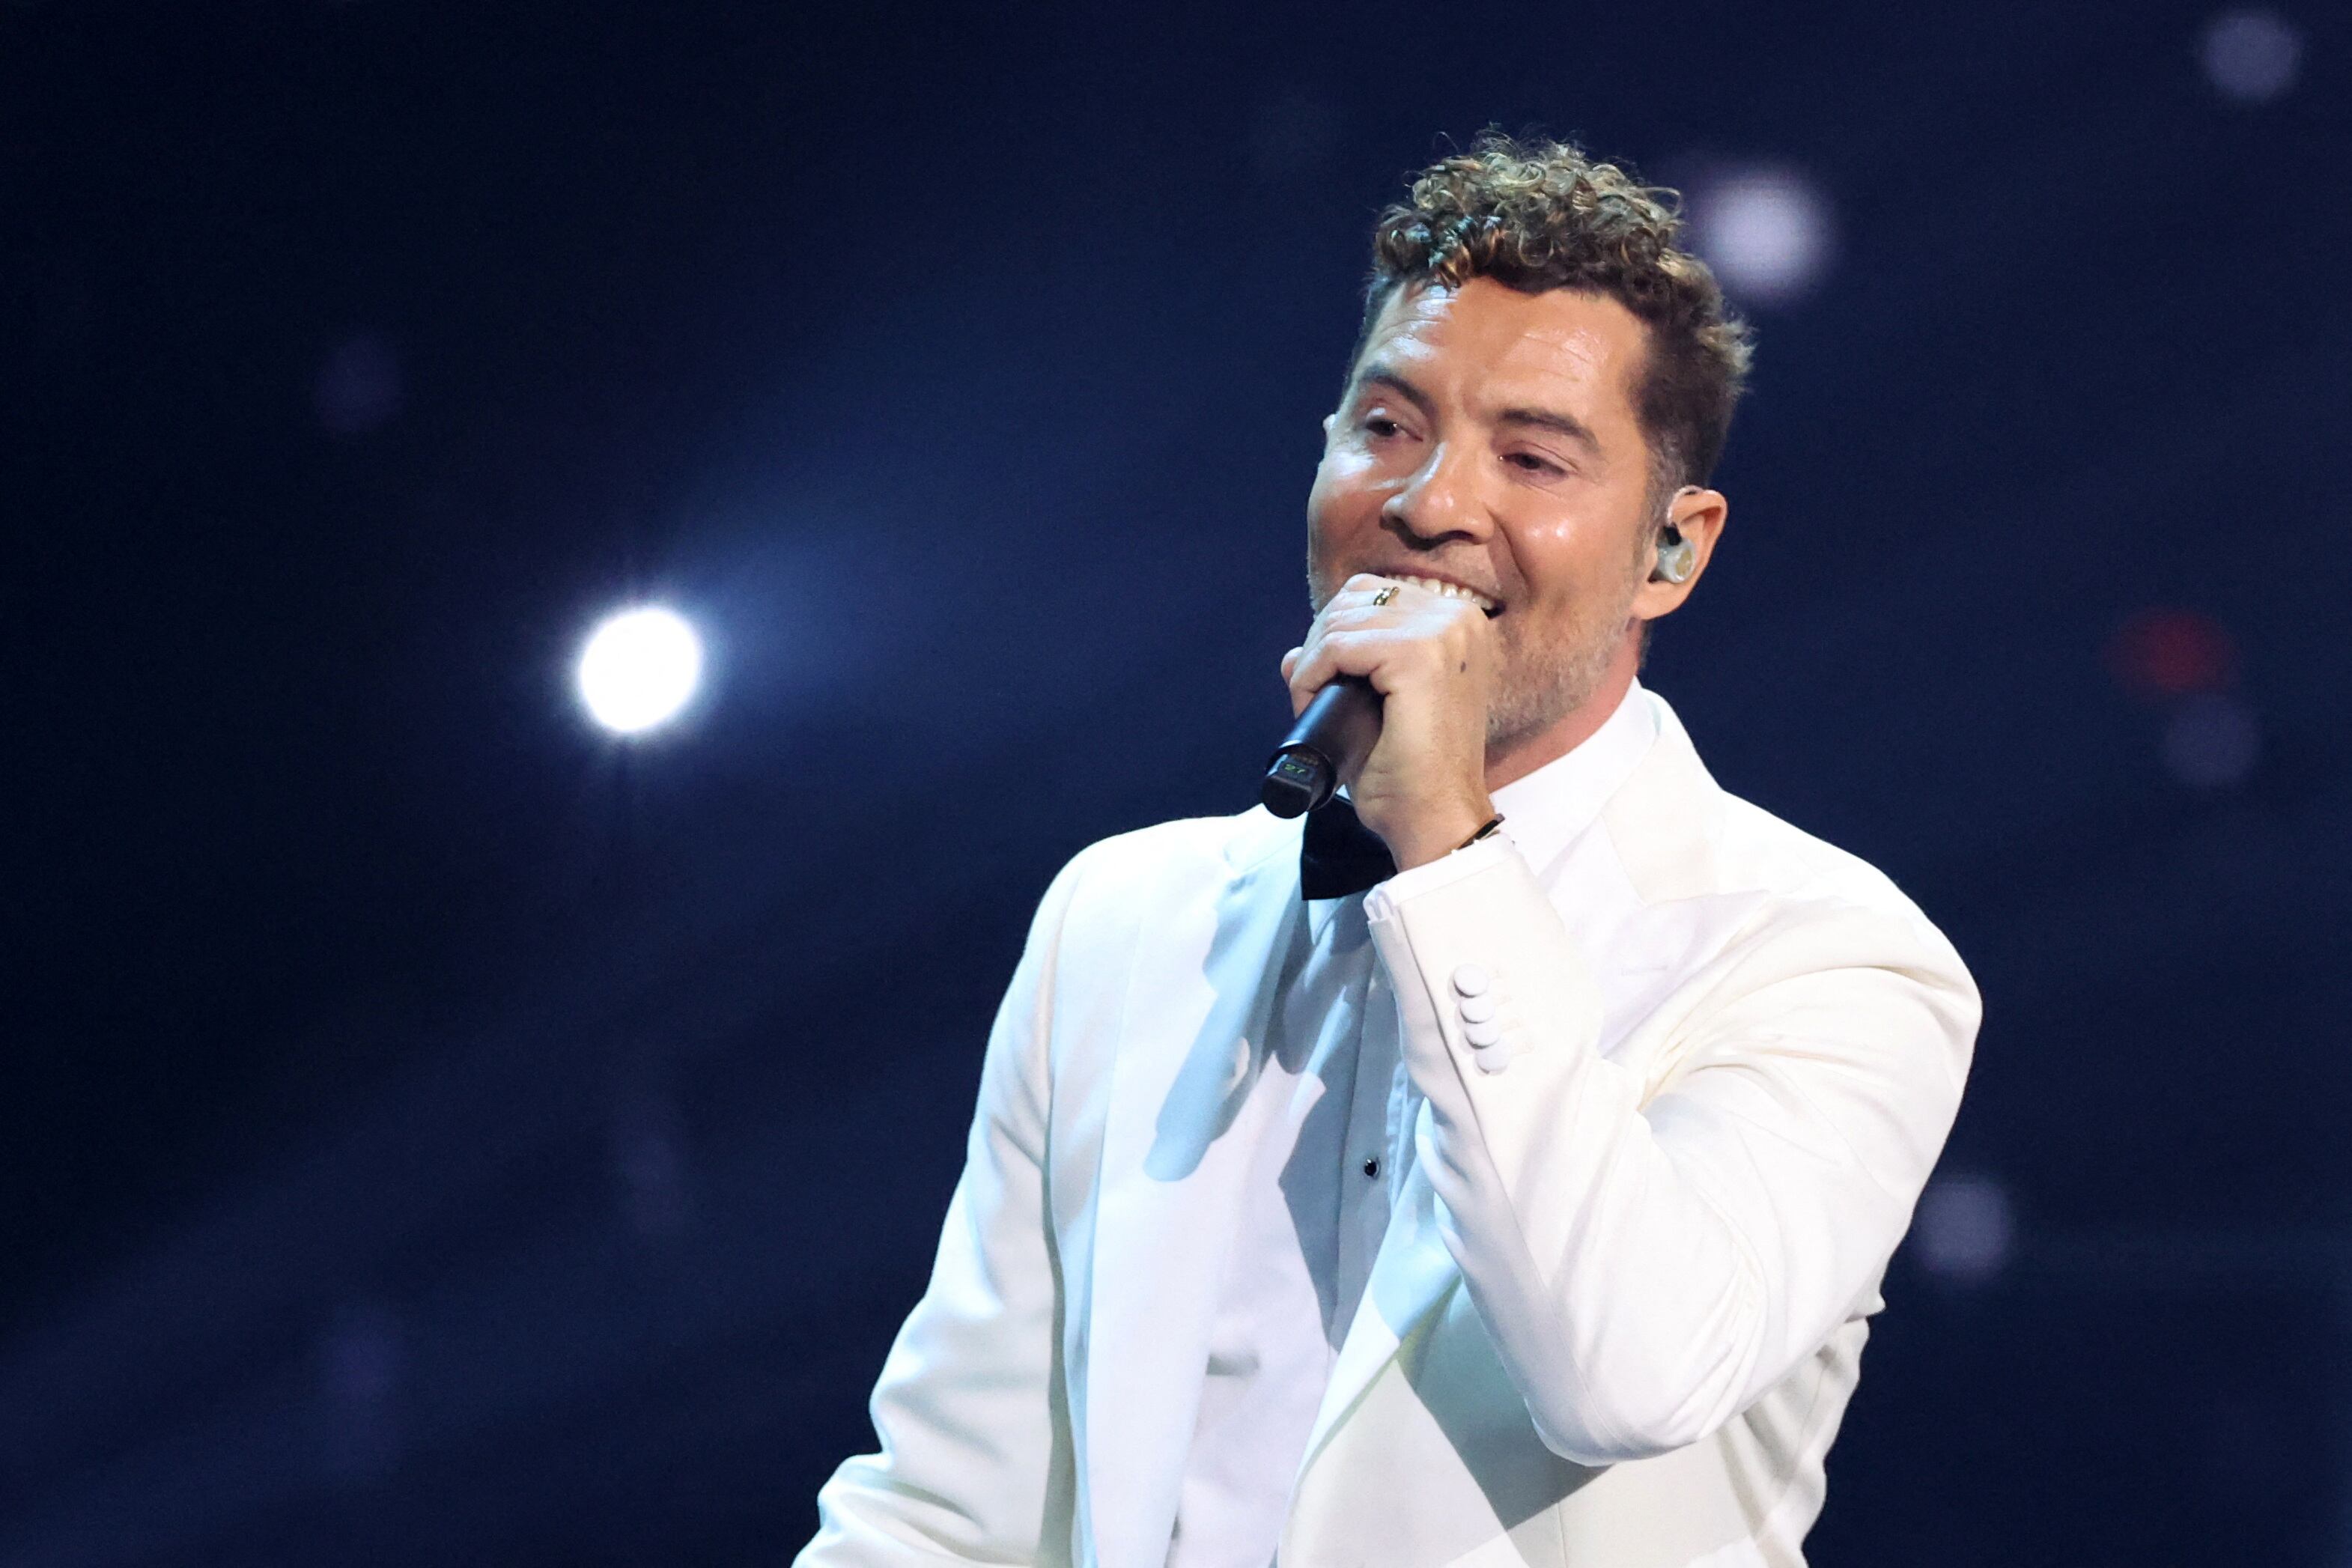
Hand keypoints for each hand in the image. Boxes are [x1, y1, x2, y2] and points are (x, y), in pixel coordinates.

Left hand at [1281, 574, 1496, 870]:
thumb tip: (1293, 656)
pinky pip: (1337, 645)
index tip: (1325, 683)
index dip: (1334, 633)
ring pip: (1342, 619)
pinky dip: (1312, 674)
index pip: (1374, 594)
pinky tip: (1312, 704)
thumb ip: (1344, 670)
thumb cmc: (1411, 773)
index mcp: (1458, 624)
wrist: (1434, 818)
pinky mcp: (1418, 655)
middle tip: (1315, 695)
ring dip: (1313, 661)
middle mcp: (1458, 618)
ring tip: (1314, 704)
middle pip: (1355, 598)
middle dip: (1320, 643)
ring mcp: (1443, 633)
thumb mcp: (1377, 709)